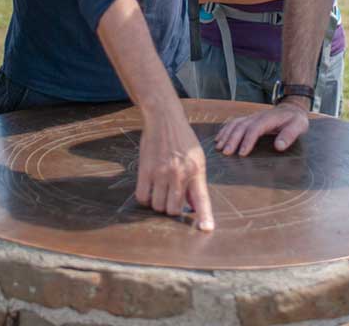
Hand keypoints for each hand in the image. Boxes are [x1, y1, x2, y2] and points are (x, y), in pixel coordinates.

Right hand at [135, 107, 214, 230]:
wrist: (164, 119)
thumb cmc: (183, 139)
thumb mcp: (197, 158)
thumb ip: (195, 183)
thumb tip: (192, 207)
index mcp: (196, 171)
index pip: (201, 199)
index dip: (204, 216)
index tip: (206, 229)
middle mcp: (179, 174)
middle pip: (173, 209)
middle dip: (173, 210)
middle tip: (172, 200)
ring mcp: (161, 173)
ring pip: (157, 205)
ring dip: (158, 204)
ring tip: (161, 192)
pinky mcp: (145, 170)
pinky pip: (142, 196)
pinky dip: (145, 199)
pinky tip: (149, 190)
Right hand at [215, 101, 309, 155]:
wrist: (292, 108)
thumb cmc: (295, 119)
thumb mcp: (299, 126)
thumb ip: (290, 135)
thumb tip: (279, 146)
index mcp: (269, 119)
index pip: (255, 129)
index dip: (248, 140)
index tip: (242, 153)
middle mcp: (257, 117)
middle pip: (241, 126)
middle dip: (232, 139)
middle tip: (226, 153)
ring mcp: (252, 117)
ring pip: (235, 124)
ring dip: (226, 135)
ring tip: (219, 147)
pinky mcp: (249, 120)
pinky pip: (234, 123)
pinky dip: (225, 130)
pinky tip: (219, 138)